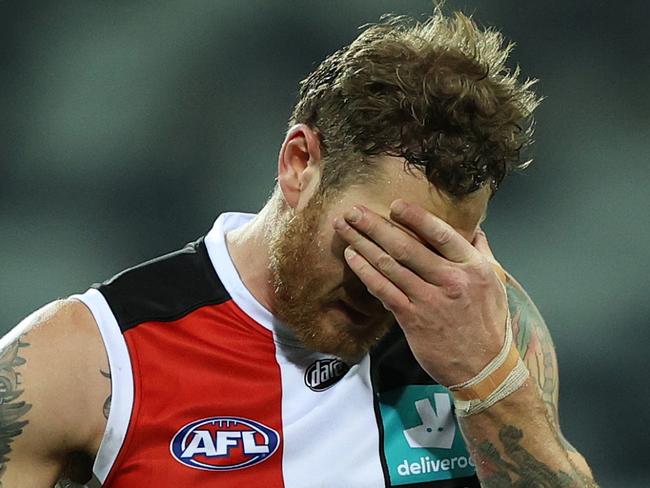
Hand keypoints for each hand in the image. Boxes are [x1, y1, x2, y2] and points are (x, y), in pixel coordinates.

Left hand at [333, 199, 507, 385]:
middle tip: (352, 211)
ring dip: (363, 244)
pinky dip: (366, 272)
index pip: (441, 234)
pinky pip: (384, 290)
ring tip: (343, 228)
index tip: (394, 205)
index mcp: (472, 267)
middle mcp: (450, 280)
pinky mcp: (412, 319)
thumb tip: (476, 226)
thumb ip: (482, 251)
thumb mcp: (496, 282)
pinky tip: (352, 258)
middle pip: (406, 246)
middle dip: (375, 225)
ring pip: (390, 266)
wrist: (484, 368)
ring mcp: (429, 300)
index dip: (416, 217)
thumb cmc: (488, 323)